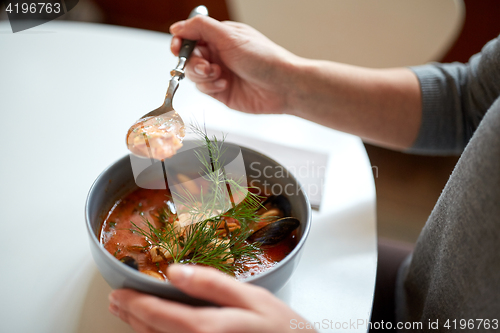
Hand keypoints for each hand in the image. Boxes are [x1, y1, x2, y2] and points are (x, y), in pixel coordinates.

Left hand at [109, 264, 315, 332]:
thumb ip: (213, 284)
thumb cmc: (281, 329)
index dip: (135, 303)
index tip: (119, 294)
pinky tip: (153, 330)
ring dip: (139, 329)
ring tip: (127, 314)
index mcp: (207, 329)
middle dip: (131, 317)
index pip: (159, 314)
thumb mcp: (252, 298)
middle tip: (116, 302)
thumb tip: (176, 271)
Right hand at [169, 16, 300, 114]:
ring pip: (194, 75)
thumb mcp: (229, 36)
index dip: (181, 42)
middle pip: (189, 57)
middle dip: (193, 62)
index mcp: (221, 36)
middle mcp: (219, 54)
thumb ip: (200, 28)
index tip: (177, 48)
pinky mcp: (221, 92)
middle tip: (206, 65)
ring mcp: (220, 74)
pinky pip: (203, 89)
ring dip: (202, 75)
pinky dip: (210, 86)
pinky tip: (225, 84)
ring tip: (218, 74)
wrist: (282, 86)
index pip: (191, 36)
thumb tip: (177, 27)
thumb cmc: (264, 58)